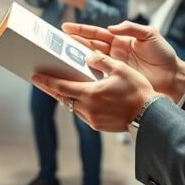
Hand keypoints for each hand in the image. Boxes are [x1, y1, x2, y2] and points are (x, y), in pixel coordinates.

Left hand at [32, 55, 155, 131]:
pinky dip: (79, 105)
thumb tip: (89, 57)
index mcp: (90, 94)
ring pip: (73, 106)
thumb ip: (102, 61)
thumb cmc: (137, 91)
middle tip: (41, 81)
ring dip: (67, 97)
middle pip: (63, 98)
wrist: (150, 116)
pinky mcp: (99, 126)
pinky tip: (82, 98)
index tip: (35, 77)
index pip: (61, 87)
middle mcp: (88, 109)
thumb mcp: (120, 69)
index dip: (46, 82)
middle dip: (51, 89)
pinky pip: (83, 114)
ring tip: (62, 88)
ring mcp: (93, 119)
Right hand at [62, 21, 184, 102]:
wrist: (174, 78)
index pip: (96, 33)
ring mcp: (114, 67)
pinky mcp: (117, 80)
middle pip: (89, 46)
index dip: (81, 30)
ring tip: (60, 59)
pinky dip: (87, 76)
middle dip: (72, 44)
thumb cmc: (164, 55)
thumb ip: (132, 28)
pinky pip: (98, 77)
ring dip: (76, 60)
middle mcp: (114, 52)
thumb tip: (111, 28)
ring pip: (90, 62)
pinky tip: (76, 76)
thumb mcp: (150, 35)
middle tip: (55, 43)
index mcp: (120, 40)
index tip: (65, 28)